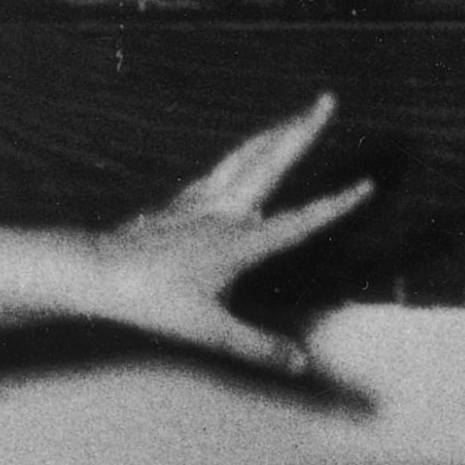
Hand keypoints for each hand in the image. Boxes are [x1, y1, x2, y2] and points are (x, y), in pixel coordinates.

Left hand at [92, 98, 371, 378]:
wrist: (99, 271)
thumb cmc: (152, 301)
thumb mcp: (209, 332)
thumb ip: (257, 347)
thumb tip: (298, 365)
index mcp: (239, 242)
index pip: (299, 222)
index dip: (335, 206)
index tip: (365, 186)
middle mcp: (225, 211)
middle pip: (272, 160)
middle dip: (303, 129)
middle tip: (328, 98)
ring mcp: (201, 200)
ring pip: (246, 154)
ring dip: (275, 132)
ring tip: (298, 114)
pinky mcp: (182, 200)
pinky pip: (221, 169)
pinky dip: (243, 155)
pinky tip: (245, 156)